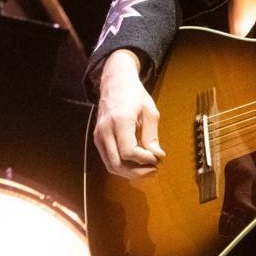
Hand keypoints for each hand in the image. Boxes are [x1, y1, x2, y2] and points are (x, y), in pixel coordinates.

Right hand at [93, 49, 165, 177]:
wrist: (115, 82)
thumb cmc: (135, 95)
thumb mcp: (150, 112)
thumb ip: (152, 136)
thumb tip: (157, 156)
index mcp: (119, 121)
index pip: (128, 152)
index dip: (144, 160)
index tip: (157, 159)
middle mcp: (105, 130)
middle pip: (117, 164)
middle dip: (137, 172)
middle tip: (154, 170)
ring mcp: (98, 135)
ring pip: (111, 166)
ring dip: (130, 172)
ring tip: (147, 170)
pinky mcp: (98, 139)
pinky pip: (108, 159)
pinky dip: (122, 166)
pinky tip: (136, 164)